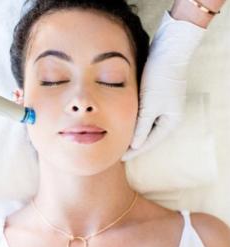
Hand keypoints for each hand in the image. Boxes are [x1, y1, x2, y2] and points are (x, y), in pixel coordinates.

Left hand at [121, 11, 205, 160]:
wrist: (168, 49)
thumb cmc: (160, 78)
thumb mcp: (150, 105)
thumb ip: (142, 127)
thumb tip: (135, 146)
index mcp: (171, 121)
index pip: (150, 142)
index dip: (135, 151)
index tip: (120, 158)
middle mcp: (168, 116)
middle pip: (148, 135)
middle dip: (133, 144)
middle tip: (116, 151)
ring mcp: (162, 107)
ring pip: (145, 126)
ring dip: (132, 132)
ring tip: (117, 140)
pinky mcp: (156, 97)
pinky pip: (143, 115)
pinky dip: (133, 121)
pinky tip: (122, 123)